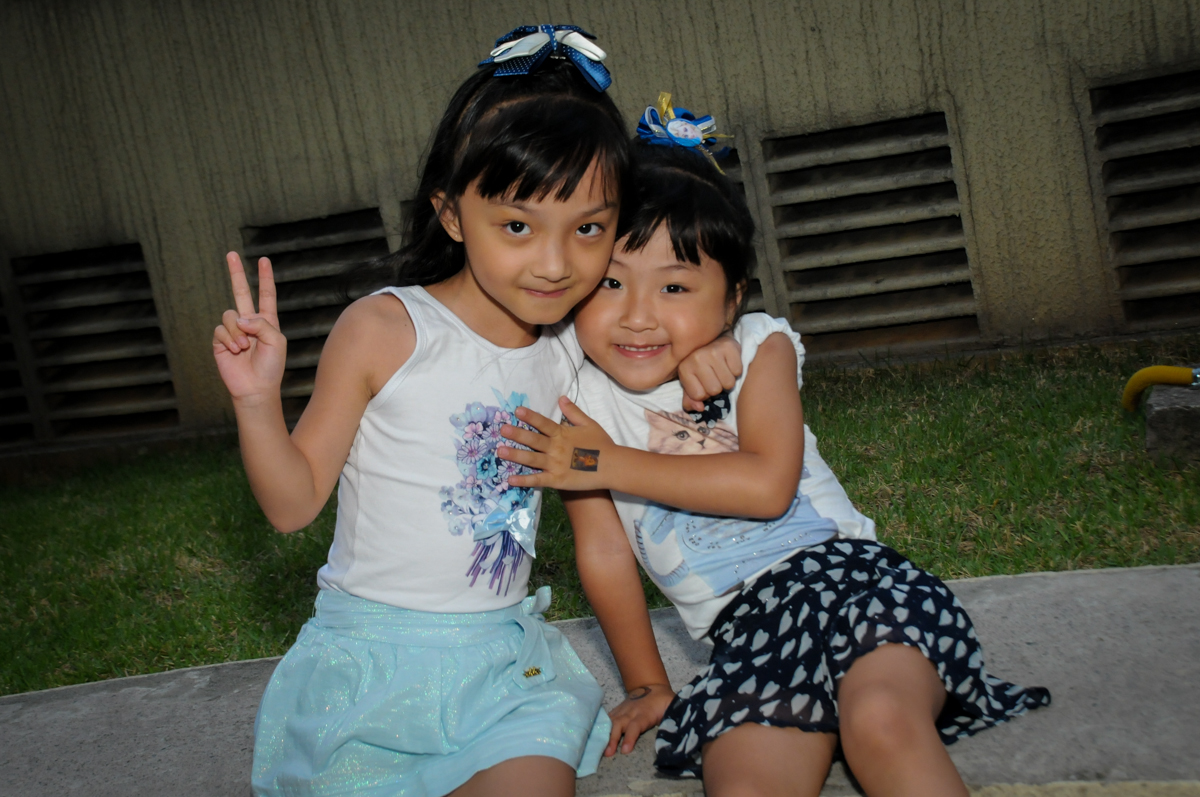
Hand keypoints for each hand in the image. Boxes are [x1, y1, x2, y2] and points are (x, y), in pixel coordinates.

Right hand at [212, 253, 287, 403]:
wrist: (256, 387)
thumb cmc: (271, 366)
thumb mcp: (276, 341)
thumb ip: (261, 324)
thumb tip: (239, 318)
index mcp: (266, 320)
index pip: (266, 294)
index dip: (264, 278)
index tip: (263, 260)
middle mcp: (249, 322)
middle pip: (240, 292)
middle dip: (236, 273)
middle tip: (231, 254)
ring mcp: (233, 330)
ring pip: (229, 315)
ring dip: (237, 332)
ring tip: (245, 347)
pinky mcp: (220, 341)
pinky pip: (220, 329)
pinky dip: (229, 340)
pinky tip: (235, 351)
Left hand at [497, 397, 616, 490]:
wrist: (612, 466)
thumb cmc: (601, 444)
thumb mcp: (588, 424)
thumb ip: (573, 412)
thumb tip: (561, 398)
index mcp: (563, 433)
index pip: (544, 423)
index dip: (531, 416)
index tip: (517, 410)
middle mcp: (556, 448)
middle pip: (534, 440)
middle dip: (517, 434)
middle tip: (502, 429)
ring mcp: (555, 465)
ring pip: (531, 459)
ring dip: (515, 455)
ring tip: (500, 451)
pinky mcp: (557, 480)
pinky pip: (538, 480)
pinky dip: (524, 480)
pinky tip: (510, 479)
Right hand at [605, 683, 674, 755]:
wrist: (651, 684)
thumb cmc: (664, 700)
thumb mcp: (673, 706)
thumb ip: (675, 717)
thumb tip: (681, 730)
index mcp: (645, 713)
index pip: (636, 726)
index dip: (630, 737)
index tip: (625, 751)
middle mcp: (631, 711)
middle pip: (619, 725)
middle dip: (612, 739)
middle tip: (607, 753)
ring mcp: (623, 710)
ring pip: (611, 722)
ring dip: (604, 735)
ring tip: (599, 749)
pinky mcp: (618, 710)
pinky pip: (607, 719)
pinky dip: (600, 727)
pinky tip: (595, 737)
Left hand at [678, 331, 741, 412]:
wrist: (713, 338)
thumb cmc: (701, 363)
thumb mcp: (691, 380)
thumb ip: (691, 398)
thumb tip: (698, 408)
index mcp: (684, 368)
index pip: (699, 395)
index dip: (705, 393)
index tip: (704, 382)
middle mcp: (696, 358)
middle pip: (715, 390)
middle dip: (717, 386)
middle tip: (715, 375)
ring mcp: (713, 351)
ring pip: (728, 383)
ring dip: (727, 379)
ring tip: (722, 368)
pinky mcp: (729, 347)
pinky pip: (738, 372)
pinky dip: (736, 370)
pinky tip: (729, 362)